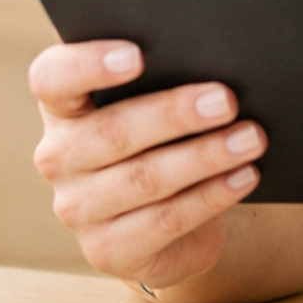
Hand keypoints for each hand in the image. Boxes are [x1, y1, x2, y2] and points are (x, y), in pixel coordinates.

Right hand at [29, 40, 264, 289]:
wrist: (169, 224)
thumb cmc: (162, 141)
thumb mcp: (152, 105)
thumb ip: (162, 76)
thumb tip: (210, 52)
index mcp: (62, 107)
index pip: (52, 79)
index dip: (87, 65)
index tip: (137, 55)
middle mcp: (59, 157)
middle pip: (112, 132)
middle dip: (174, 114)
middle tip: (226, 100)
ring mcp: (77, 208)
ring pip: (144, 178)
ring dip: (204, 156)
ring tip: (250, 138)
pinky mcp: (106, 250)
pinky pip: (164, 220)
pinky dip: (211, 196)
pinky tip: (243, 176)